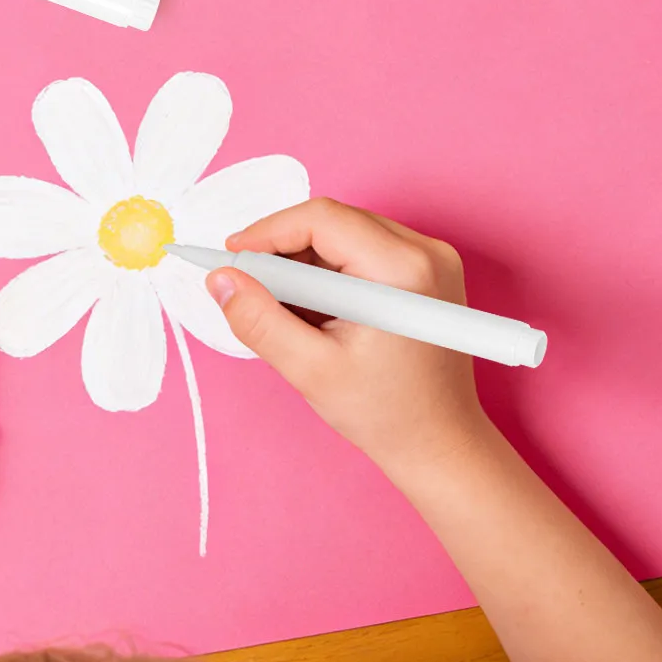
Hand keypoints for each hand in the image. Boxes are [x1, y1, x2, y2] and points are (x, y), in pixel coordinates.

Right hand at [208, 199, 490, 481]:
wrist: (440, 443)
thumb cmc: (386, 414)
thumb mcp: (309, 369)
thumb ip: (258, 320)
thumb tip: (221, 280)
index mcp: (403, 270)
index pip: (321, 219)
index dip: (267, 231)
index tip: (231, 257)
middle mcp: (426, 252)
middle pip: (333, 221)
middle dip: (283, 249)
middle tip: (249, 285)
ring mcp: (432, 258)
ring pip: (346, 233)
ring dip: (305, 262)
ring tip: (284, 308)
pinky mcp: (427, 271)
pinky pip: (364, 249)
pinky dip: (329, 271)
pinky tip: (316, 310)